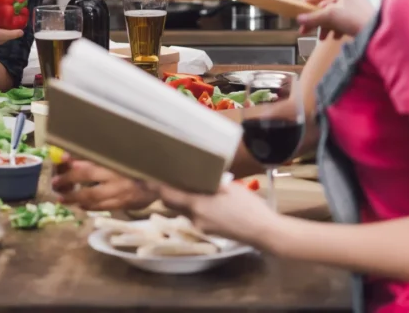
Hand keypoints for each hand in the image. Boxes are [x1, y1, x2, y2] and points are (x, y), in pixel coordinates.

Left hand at [52, 156, 157, 210]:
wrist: (165, 182)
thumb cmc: (141, 163)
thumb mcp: (122, 156)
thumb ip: (102, 156)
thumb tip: (76, 156)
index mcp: (117, 163)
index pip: (90, 164)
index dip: (74, 165)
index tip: (62, 161)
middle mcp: (118, 178)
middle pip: (88, 180)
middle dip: (69, 182)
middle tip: (55, 184)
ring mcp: (121, 193)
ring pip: (93, 198)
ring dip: (75, 198)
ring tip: (63, 198)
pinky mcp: (124, 205)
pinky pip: (103, 208)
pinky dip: (90, 207)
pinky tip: (81, 205)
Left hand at [157, 181, 280, 247]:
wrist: (263, 231)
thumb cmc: (248, 206)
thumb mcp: (228, 188)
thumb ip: (209, 182)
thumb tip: (197, 175)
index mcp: (197, 204)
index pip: (168, 195)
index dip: (155, 187)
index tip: (144, 179)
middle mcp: (194, 217)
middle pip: (173, 204)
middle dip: (170, 193)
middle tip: (172, 179)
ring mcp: (201, 227)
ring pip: (185, 210)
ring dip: (186, 200)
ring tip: (198, 188)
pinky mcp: (208, 232)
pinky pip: (196, 217)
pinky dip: (197, 208)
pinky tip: (211, 202)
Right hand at [296, 0, 373, 39]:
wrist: (377, 33)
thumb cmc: (355, 19)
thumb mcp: (331, 16)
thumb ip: (313, 17)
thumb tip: (299, 19)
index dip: (307, 4)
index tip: (298, 12)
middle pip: (327, 5)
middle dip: (318, 20)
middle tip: (305, 30)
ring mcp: (357, 0)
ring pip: (335, 13)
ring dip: (327, 26)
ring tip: (323, 38)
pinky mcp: (361, 12)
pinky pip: (344, 18)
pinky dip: (337, 27)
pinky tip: (335, 37)